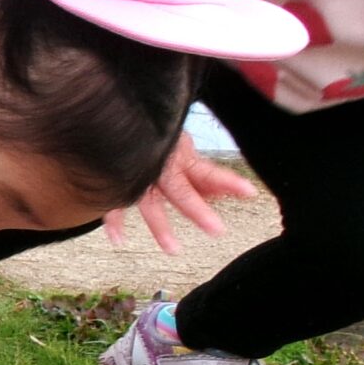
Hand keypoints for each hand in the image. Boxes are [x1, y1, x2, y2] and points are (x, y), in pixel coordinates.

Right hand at [100, 133, 256, 252]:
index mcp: (178, 157)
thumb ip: (197, 170)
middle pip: (181, 191)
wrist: (119, 115)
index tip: (249, 192)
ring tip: (173, 249)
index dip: (228, 182)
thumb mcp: (181, 144)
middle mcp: (159, 168)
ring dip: (161, 227)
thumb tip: (219, 193)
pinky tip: (118, 239)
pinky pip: (114, 203)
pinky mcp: (117, 180)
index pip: (207, 172)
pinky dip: (115, 221)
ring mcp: (137, 176)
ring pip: (149, 203)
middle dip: (198, 211)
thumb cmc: (152, 129)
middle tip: (217, 230)